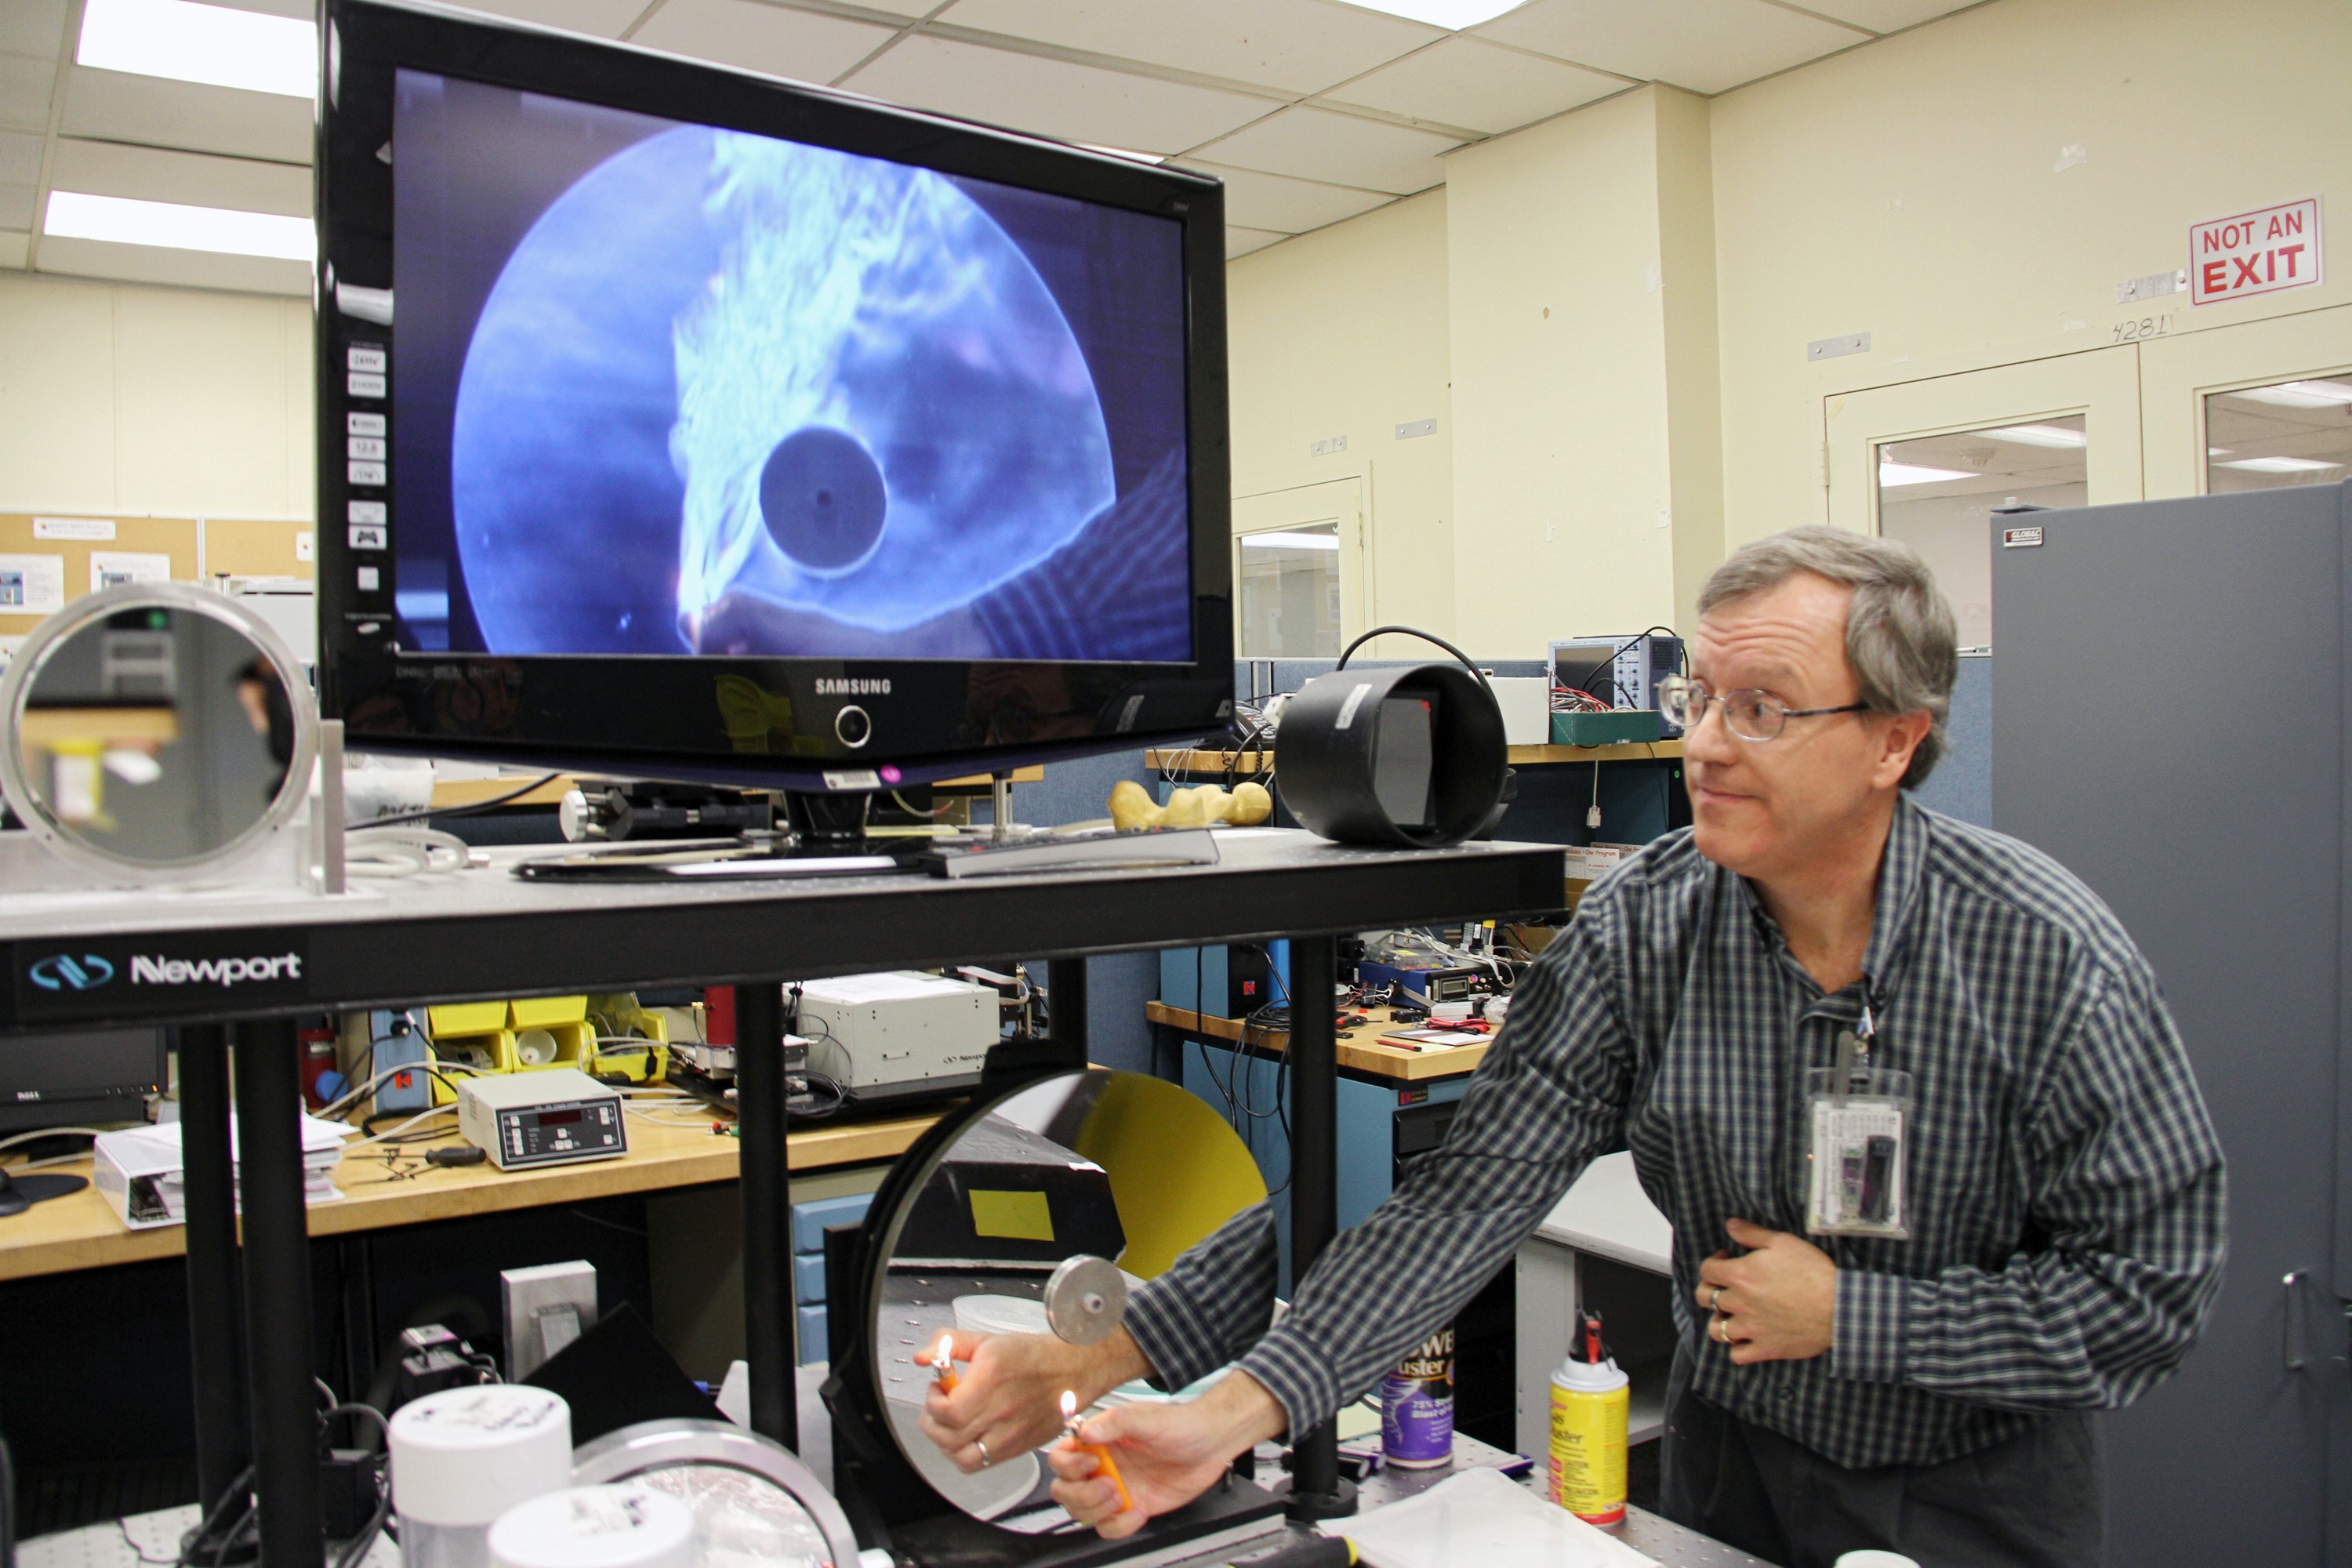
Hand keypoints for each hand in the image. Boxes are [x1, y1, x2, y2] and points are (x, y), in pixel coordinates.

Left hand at [917, 1328, 1146, 1473]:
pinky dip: (968, 1455)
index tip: (937, 1389)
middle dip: (933, 1422)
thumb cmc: (1036, 1354)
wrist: (1077, 1368)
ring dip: (948, 1443)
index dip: (932, 1403)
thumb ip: (950, 1344)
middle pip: (948, 1438)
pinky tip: (971, 1435)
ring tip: (952, 1425)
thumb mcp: (988, 1340)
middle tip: (940, 1407)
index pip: (947, 1411)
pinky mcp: (1019, 1447)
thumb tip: (923, 1357)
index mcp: (991, 1378)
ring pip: (961, 1458)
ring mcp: (1011, 1433)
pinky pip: (982, 1464)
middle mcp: (1000, 1409)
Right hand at [1046, 1371, 1288, 1538]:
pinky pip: (1110, 1528)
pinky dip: (1119, 1526)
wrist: (1211, 1444)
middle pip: (1065, 1491)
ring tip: (1122, 1497)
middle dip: (1082, 1494)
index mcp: (1099, 1441)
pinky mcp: (1133, 1508)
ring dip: (1098, 1511)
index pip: (1062, 1458)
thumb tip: (1085, 1431)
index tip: (1092, 1463)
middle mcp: (1103, 1466)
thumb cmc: (1180, 1424)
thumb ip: (1114, 1422)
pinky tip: (1138, 1512)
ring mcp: (1116, 1489)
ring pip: (1083, 1513)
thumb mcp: (1146, 1418)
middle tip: (1109, 1486)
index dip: (1070, 1466)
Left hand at [1695, 1217, 1835, 1364]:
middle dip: (1710, 1288)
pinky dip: (1737, 1349)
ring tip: (1731, 1315)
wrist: (1838, 1306)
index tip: (1726, 1260)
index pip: (1706, 1270)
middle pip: (1705, 1298)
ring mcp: (1751, 1329)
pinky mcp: (1766, 1348)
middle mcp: (1740, 1303)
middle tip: (1725, 1286)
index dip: (1713, 1262)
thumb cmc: (1812, 1271)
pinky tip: (1745, 1339)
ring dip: (1719, 1321)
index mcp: (1740, 1275)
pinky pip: (1737, 1356)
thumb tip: (1730, 1225)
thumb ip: (1752, 1233)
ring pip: (1716, 1329)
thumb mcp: (1783, 1242)